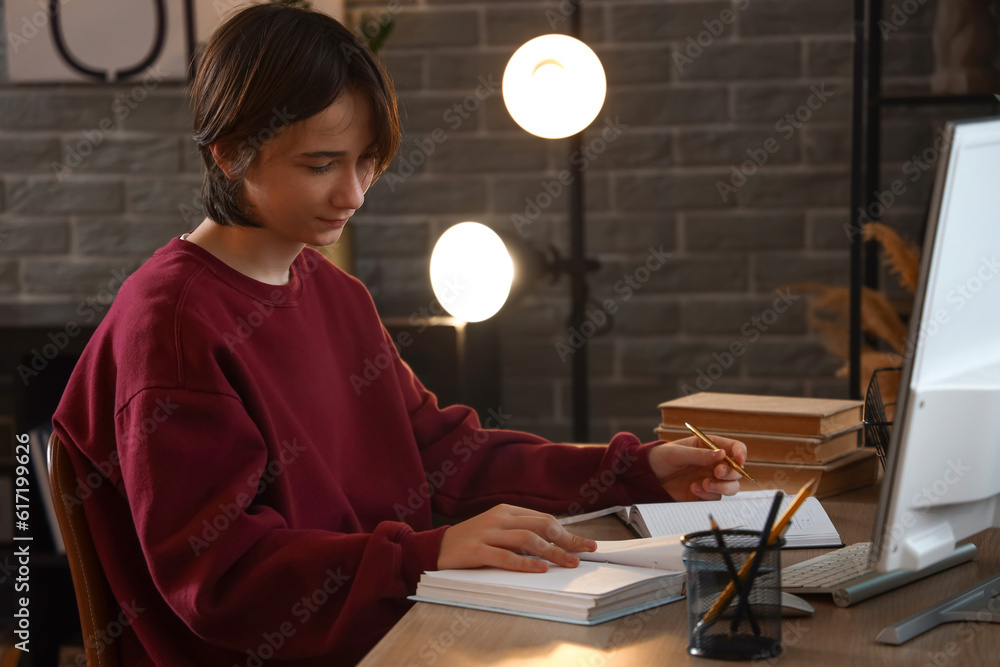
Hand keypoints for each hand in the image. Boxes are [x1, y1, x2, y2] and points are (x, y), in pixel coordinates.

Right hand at [437, 504, 597, 572]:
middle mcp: (499, 518)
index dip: (568, 533)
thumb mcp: (497, 531)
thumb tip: (554, 546)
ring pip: (527, 539)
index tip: (587, 545)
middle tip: (584, 553)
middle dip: (567, 540)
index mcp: (507, 511)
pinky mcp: (475, 550)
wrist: (435, 547)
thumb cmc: (471, 542)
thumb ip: (520, 533)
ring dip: (552, 552)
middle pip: (541, 526)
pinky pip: (505, 556)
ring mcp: (487, 533)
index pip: (545, 520)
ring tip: (569, 562)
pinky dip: (525, 562)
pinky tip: (540, 568)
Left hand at [648, 435, 747, 500]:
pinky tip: (693, 489)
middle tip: (717, 473)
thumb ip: (698, 454)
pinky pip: (716, 497)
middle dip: (730, 473)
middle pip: (737, 470)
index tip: (739, 460)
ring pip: (731, 486)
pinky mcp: (705, 494)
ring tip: (704, 484)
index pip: (734, 448)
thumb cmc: (662, 457)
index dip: (741, 453)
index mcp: (710, 446)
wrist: (649, 476)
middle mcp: (715, 463)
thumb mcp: (677, 452)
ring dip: (722, 486)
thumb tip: (721, 454)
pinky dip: (708, 495)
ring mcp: (711, 479)